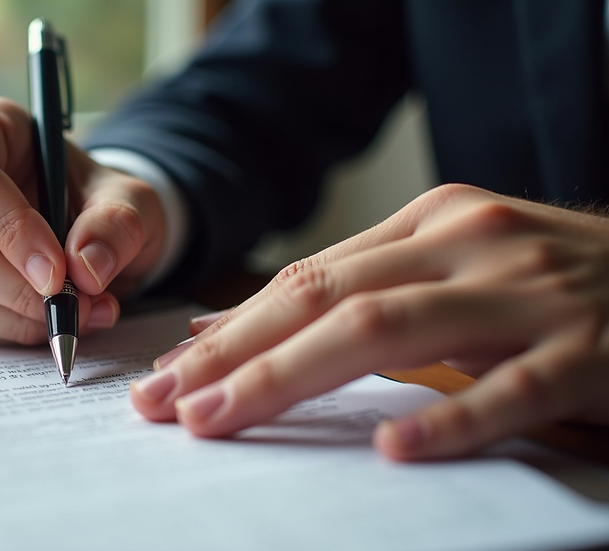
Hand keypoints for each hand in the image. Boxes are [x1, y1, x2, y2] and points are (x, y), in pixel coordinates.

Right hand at [0, 97, 165, 343]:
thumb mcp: (132, 202)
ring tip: (76, 312)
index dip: (10, 229)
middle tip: (75, 304)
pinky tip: (48, 320)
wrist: (92, 234)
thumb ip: (118, 225)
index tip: (57, 270)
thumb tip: (86, 268)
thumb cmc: (100, 202)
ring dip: (16, 318)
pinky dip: (9, 332)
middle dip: (16, 289)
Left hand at [131, 184, 608, 459]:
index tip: (169, 373)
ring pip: (387, 331)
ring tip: (223, 419)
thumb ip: (360, 292)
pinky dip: (447, 419)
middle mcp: (467, 244)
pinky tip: (392, 449)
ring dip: (290, 377)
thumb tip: (239, 328)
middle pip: (325, 298)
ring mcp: (527, 294)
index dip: (230, 328)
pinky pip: (509, 388)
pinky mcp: (587, 350)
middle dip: (234, 354)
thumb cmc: (548, 284)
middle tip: (166, 403)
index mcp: (429, 225)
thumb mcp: (450, 268)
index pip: (306, 277)